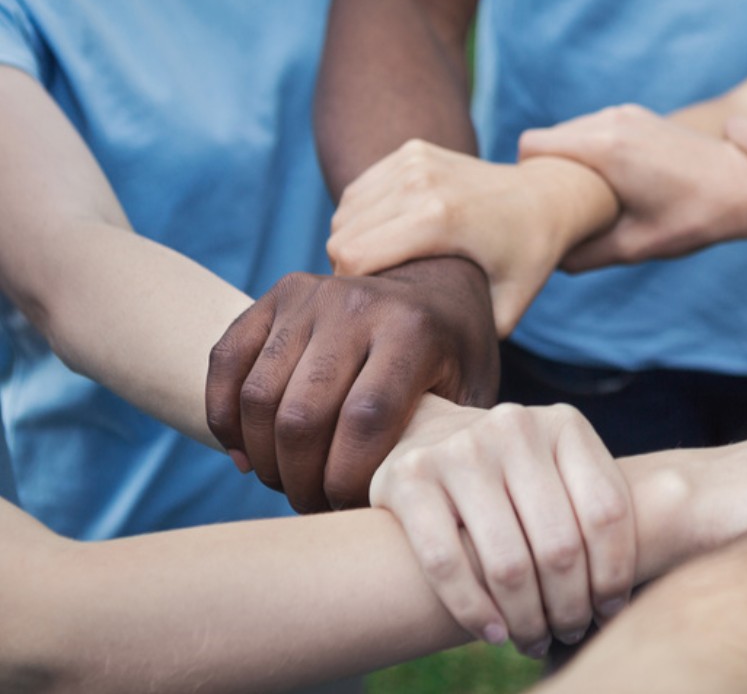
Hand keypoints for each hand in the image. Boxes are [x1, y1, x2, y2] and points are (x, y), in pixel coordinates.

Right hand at [205, 257, 499, 512]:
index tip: (347, 507)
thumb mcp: (467, 396)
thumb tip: (411, 511)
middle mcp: (357, 307)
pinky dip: (225, 418)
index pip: (364, 420)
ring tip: (287, 483)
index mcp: (413, 333)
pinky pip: (225, 362)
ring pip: (258, 396)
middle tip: (313, 505)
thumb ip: (440, 444)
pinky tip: (247, 455)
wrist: (435, 290)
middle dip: (300, 480)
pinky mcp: (275, 297)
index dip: (346, 478)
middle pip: (303, 415)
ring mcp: (311, 297)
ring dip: (263, 458)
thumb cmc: (452, 361)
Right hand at [327, 140, 609, 335]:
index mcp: (439, 219)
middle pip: (342, 236)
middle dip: (352, 271)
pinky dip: (365, 217)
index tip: (379, 313)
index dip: (355, 292)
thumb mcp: (505, 310)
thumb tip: (424, 382)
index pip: (352, 258)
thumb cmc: (526, 258)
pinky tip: (395, 238)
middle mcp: (421, 181)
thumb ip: (462, 342)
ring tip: (390, 268)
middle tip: (384, 296)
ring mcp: (414, 160)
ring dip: (356, 242)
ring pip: (345, 213)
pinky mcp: (411, 150)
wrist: (547, 196)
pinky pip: (360, 192)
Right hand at [372, 399, 635, 656]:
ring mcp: (459, 451)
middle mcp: (514, 428)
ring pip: (507, 563)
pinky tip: (495, 633)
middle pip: (561, 546)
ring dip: (528, 619)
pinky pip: (447, 565)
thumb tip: (634, 596)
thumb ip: (592, 509)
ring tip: (535, 639)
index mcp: (565, 425)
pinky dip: (475, 612)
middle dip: (570, 606)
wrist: (425, 435)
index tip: (610, 611)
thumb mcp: (560, 470)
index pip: (607, 514)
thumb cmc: (513, 475)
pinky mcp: (409, 479)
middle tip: (570, 632)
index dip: (615, 575)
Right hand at [518, 104, 746, 269]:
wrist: (746, 184)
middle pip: (547, 139)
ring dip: (571, 161)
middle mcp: (609, 120)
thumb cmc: (694, 217)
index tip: (541, 207)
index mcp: (603, 148)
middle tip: (563, 210)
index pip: (530, 147)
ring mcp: (625, 112)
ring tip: (589, 199)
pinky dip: (592, 151)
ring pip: (571, 133)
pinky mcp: (639, 114)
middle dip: (546, 171)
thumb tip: (549, 259)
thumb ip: (583, 255)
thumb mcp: (634, 247)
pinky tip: (612, 183)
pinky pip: (595, 129)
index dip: (527, 177)